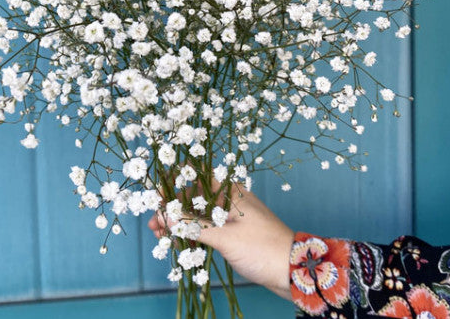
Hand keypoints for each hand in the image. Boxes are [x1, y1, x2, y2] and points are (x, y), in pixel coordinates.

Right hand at [148, 182, 294, 300]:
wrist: (294, 272)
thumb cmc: (263, 248)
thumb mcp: (224, 237)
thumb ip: (192, 225)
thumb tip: (164, 216)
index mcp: (230, 191)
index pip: (197, 176)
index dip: (175, 181)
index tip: (156, 194)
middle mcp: (229, 200)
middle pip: (194, 197)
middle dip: (173, 209)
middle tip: (155, 224)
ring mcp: (231, 217)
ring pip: (199, 215)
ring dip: (181, 224)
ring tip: (162, 237)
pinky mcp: (233, 234)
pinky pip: (207, 228)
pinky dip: (193, 234)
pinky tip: (180, 243)